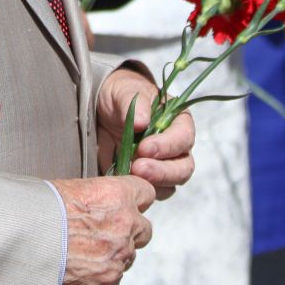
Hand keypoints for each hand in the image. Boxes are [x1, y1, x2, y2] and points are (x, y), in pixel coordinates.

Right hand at [50, 173, 154, 284]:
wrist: (23, 242)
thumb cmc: (40, 210)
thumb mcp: (71, 189)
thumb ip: (99, 196)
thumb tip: (103, 202)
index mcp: (117, 195)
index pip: (146, 192)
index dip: (135, 199)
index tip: (126, 204)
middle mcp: (126, 224)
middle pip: (144, 229)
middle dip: (130, 231)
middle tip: (105, 232)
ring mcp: (120, 255)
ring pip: (129, 256)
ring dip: (114, 254)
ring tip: (85, 252)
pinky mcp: (109, 280)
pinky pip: (114, 278)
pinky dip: (101, 275)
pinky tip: (80, 268)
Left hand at [95, 68, 195, 198]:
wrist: (100, 109)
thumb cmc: (120, 94)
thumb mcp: (125, 91)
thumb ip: (136, 104)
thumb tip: (143, 122)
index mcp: (179, 122)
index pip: (183, 138)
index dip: (167, 146)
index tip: (144, 148)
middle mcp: (176, 147)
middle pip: (183, 168)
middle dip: (162, 172)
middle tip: (137, 168)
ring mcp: (162, 166)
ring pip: (169, 185)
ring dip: (151, 184)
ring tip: (128, 176)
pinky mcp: (145, 180)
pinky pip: (150, 193)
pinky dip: (139, 191)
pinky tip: (123, 183)